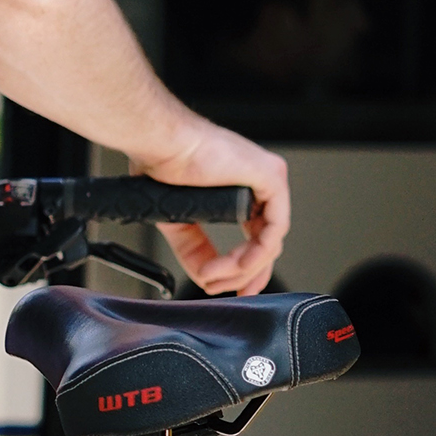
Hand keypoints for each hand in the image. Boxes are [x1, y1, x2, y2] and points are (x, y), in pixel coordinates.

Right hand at [133, 121, 289, 295]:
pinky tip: (235, 262)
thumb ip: (194, 248)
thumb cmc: (162, 162)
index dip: (247, 266)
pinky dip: (256, 252)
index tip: (232, 287)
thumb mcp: (179, 218)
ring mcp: (268, 179)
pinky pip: (274, 227)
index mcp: (240, 188)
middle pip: (268, 241)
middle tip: (234, 291)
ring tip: (214, 274)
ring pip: (270, 240)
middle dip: (251, 273)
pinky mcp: (271, 177)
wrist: (161, 143)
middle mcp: (259, 184)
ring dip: (243, 266)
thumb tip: (205, 277)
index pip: (257, 235)